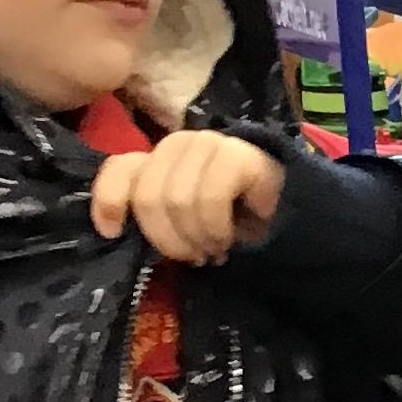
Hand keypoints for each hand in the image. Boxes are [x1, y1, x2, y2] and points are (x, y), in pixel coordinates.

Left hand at [90, 131, 284, 265]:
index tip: (113, 233)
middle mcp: (178, 145)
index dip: (108, 200)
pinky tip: (230, 238)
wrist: (292, 221)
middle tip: (193, 257)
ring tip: (215, 249)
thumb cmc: (233, 228)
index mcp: (159, 160)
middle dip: (168, 239)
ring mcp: (208, 144)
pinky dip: (217, 227)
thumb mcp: (184, 226)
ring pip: (177, 200)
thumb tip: (117, 231)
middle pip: (149, 195)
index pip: (121, 169)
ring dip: (197, 238)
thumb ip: (153, 216)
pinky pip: (210, 197)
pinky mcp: (236, 154)